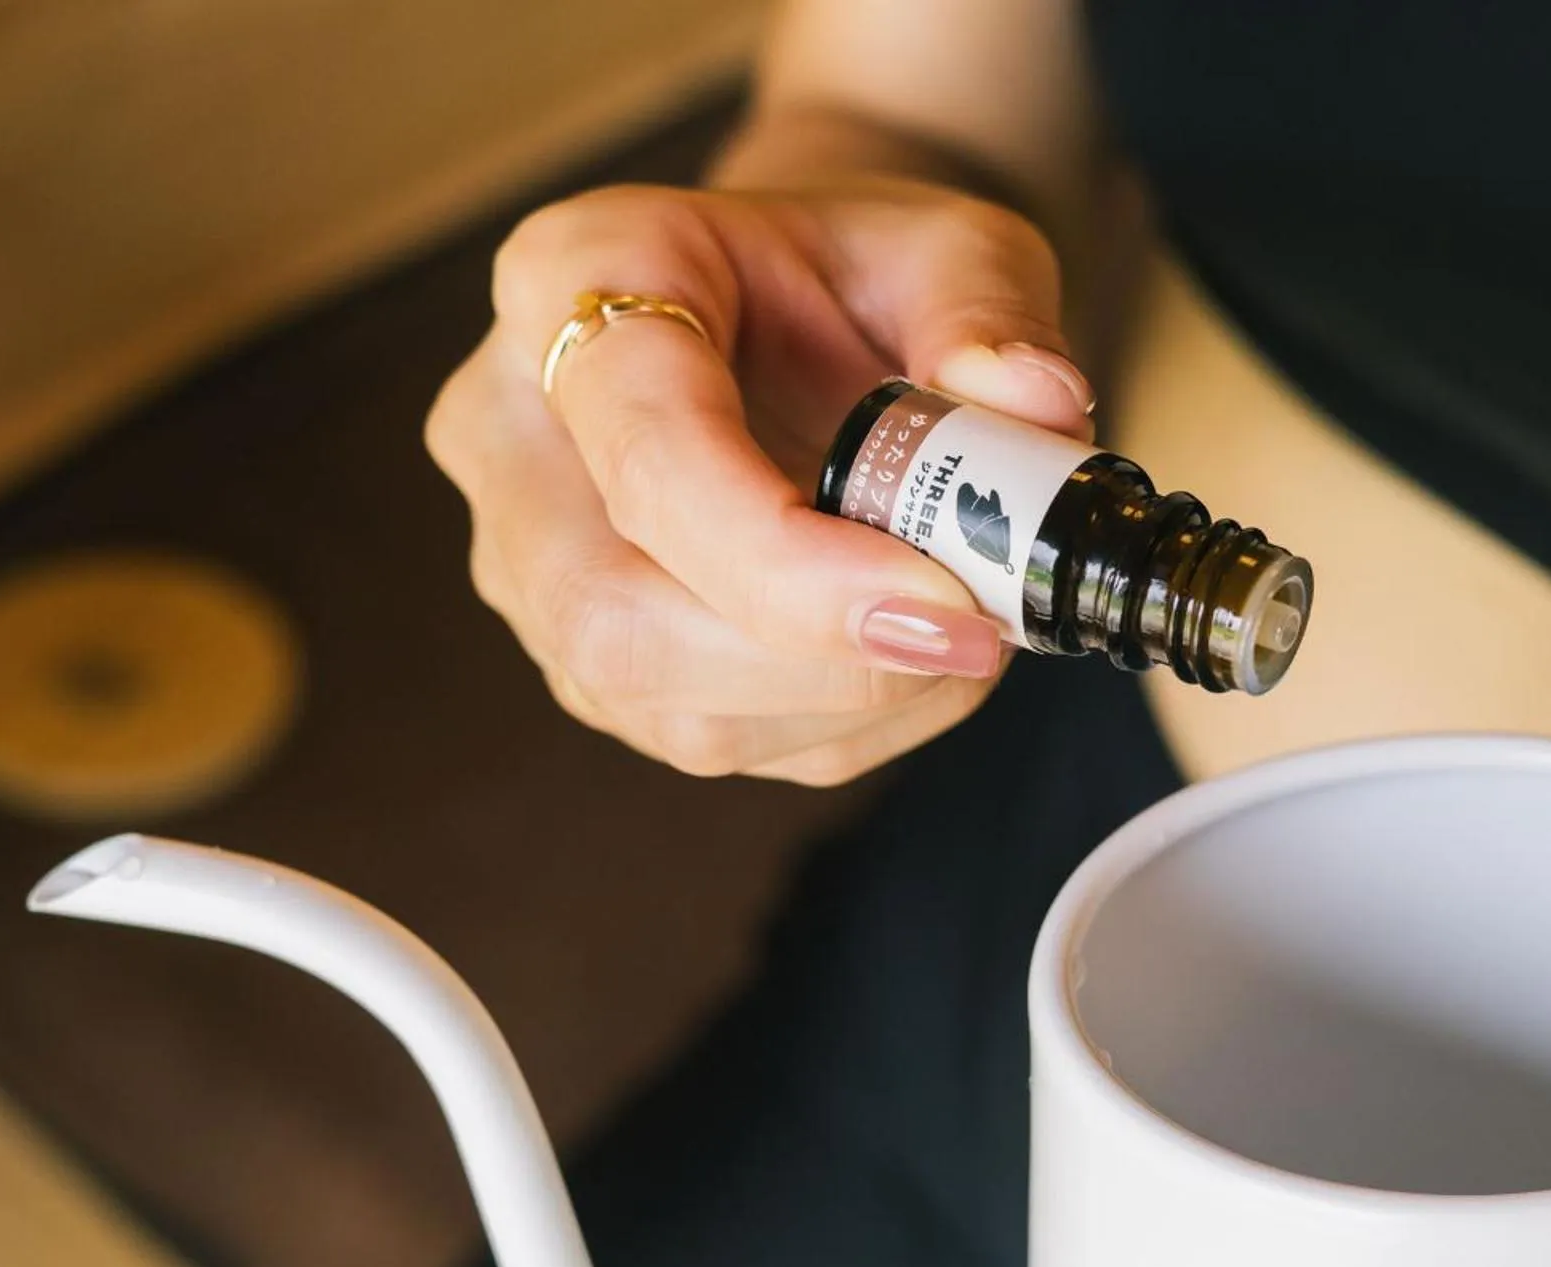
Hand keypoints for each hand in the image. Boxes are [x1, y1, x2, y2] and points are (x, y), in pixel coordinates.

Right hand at [425, 176, 1094, 783]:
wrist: (800, 313)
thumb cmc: (854, 274)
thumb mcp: (947, 244)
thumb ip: (990, 312)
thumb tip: (1035, 407)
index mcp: (573, 278)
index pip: (649, 459)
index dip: (795, 565)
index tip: (948, 604)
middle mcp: (514, 431)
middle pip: (621, 621)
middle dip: (824, 665)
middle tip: (980, 637)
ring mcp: (532, 562)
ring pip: (666, 707)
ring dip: (850, 702)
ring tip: (966, 627)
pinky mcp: (586, 658)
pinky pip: (711, 739)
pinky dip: (844, 724)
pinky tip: (916, 659)